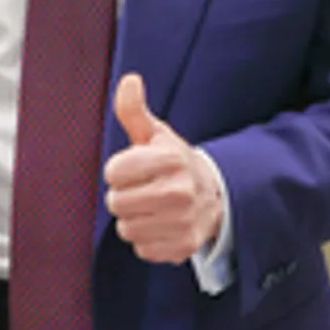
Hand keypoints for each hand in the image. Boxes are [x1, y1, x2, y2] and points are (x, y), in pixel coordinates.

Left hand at [103, 74, 223, 264]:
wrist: (216, 196)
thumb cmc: (174, 163)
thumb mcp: (155, 134)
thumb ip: (133, 110)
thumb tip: (129, 80)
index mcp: (170, 159)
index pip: (113, 172)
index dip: (119, 170)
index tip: (135, 168)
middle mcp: (180, 192)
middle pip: (117, 202)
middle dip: (124, 195)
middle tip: (143, 188)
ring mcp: (184, 222)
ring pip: (127, 228)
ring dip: (133, 218)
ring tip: (151, 207)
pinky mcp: (184, 247)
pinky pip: (141, 248)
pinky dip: (147, 239)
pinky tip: (161, 224)